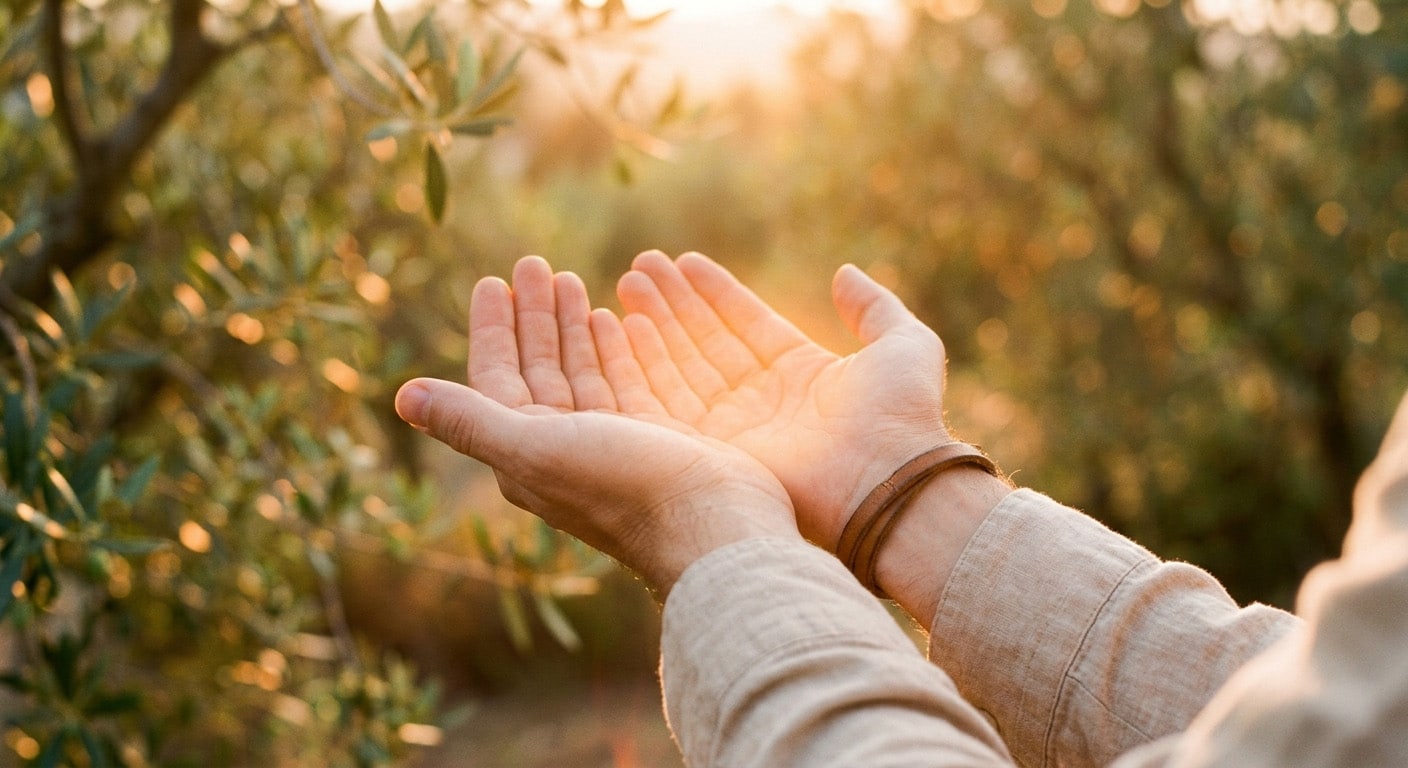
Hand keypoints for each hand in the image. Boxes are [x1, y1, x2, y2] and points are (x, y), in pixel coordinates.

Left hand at [395, 257, 797, 594]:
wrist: (709, 525)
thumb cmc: (621, 486)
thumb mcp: (535, 448)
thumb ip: (470, 420)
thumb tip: (401, 397)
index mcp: (524, 452)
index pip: (496, 379)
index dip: (493, 329)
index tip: (493, 280)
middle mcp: (561, 449)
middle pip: (537, 370)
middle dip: (533, 317)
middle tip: (534, 263)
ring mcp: (608, 444)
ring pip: (579, 374)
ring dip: (570, 327)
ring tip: (569, 279)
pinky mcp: (652, 438)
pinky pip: (623, 383)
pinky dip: (612, 350)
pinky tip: (611, 318)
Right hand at [615, 251, 954, 551]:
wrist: (888, 482)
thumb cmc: (903, 415)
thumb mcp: (903, 344)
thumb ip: (873, 306)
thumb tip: (846, 272)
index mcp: (802, 373)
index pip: (746, 323)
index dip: (715, 292)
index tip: (683, 261)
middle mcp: (763, 400)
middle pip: (707, 341)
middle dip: (672, 303)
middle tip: (639, 265)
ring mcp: (736, 427)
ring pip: (683, 365)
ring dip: (653, 325)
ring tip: (627, 282)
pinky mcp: (713, 451)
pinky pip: (668, 401)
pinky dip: (645, 364)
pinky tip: (626, 326)